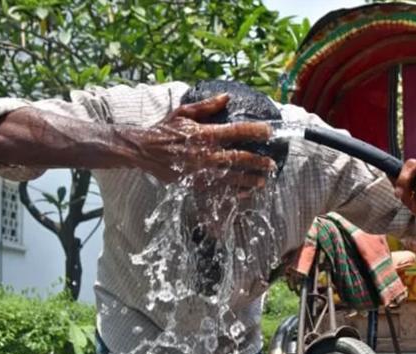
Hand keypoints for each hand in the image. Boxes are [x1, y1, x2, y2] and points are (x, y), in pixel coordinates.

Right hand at [115, 93, 274, 189]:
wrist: (143, 150)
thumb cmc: (164, 129)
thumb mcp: (183, 112)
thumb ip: (207, 105)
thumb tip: (227, 97)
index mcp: (205, 133)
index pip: (236, 131)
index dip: (255, 131)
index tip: (269, 131)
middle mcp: (205, 153)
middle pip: (239, 158)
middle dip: (258, 161)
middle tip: (271, 163)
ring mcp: (200, 171)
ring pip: (231, 177)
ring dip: (249, 180)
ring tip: (262, 181)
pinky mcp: (194, 183)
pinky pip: (217, 189)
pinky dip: (231, 191)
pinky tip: (243, 193)